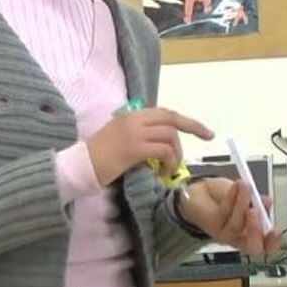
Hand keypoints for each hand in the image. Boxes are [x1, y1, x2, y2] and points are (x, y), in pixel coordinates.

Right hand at [87, 107, 212, 186]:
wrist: (79, 166)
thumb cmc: (99, 157)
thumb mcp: (120, 137)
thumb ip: (140, 135)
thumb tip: (163, 144)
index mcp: (131, 115)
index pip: (165, 113)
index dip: (186, 120)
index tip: (202, 129)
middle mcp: (134, 119)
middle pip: (172, 119)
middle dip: (193, 127)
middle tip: (207, 137)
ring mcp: (134, 132)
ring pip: (169, 136)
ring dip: (176, 154)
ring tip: (169, 168)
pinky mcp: (134, 148)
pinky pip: (163, 151)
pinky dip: (168, 162)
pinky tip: (162, 173)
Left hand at [178, 177, 282, 255]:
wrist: (203, 196)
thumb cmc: (228, 200)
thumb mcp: (249, 200)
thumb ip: (259, 203)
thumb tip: (267, 202)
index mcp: (253, 235)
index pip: (267, 246)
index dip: (273, 242)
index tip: (276, 230)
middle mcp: (240, 238)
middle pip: (252, 246)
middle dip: (256, 230)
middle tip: (256, 211)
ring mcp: (225, 234)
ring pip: (236, 225)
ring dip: (242, 203)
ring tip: (246, 186)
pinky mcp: (212, 224)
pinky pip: (224, 211)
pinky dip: (232, 196)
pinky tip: (236, 186)